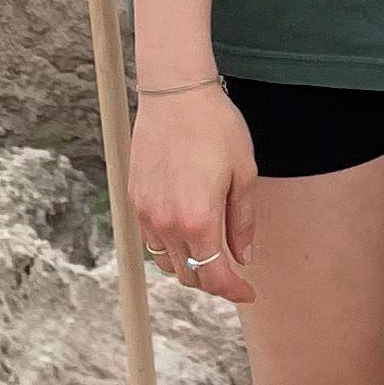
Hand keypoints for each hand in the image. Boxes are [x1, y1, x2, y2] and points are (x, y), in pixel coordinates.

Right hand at [129, 83, 257, 303]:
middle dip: (213, 281)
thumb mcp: (243, 173)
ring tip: (210, 255)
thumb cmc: (215, 126)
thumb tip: (243, 256)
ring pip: (166, 261)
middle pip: (188, 275)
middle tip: (234, 273)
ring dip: (189, 267)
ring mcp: (146, 212)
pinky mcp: (134, 198)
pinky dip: (170, 247)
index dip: (234, 290)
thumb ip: (243, 222)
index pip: (215, 276)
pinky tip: (187, 233)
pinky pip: (151, 240)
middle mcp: (167, 223)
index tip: (248, 292)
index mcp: (198, 219)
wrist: (175, 92)